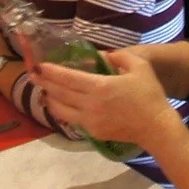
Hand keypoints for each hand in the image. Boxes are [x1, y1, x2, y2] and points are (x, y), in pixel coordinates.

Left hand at [29, 46, 177, 146]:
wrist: (156, 127)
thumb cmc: (149, 95)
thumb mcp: (139, 66)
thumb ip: (118, 56)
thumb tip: (101, 55)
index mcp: (100, 87)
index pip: (67, 78)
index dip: (51, 71)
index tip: (39, 65)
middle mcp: (89, 105)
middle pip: (59, 93)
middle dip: (44, 83)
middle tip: (33, 74)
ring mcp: (89, 121)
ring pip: (60, 110)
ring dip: (50, 99)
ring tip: (44, 90)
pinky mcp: (92, 133)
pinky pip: (71, 120)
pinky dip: (62, 111)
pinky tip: (60, 105)